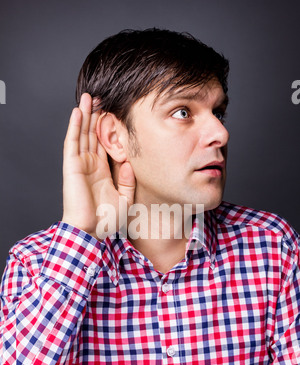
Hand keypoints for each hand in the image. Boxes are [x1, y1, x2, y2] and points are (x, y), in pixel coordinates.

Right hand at [62, 93, 135, 239]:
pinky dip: (74, 126)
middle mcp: (91, 164)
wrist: (91, 231)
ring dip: (84, 115)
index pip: (105, 144)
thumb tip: (130, 162)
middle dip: (96, 115)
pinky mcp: (72, 166)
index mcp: (103, 171)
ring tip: (89, 96)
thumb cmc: (106, 220)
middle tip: (102, 96)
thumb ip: (128, 180)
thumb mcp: (125, 199)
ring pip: (82, 133)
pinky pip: (72, 142)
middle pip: (92, 134)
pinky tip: (78, 111)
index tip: (115, 111)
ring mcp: (80, 164)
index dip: (108, 128)